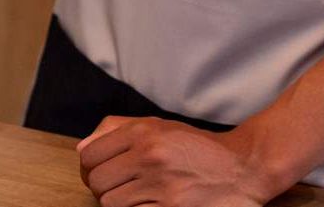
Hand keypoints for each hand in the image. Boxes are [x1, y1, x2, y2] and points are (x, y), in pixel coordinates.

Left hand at [77, 116, 277, 206]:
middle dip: (103, 187)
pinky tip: (149, 205)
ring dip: (118, 203)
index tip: (103, 171)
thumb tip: (82, 148)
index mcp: (144, 132)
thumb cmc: (197, 147)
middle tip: (121, 187)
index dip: (91, 167)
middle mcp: (149, 155)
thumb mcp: (159, 126)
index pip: (90, 154)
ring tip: (136, 197)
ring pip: (110, 203)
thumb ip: (118, 130)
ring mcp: (160, 184)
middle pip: (96, 181)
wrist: (241, 167)